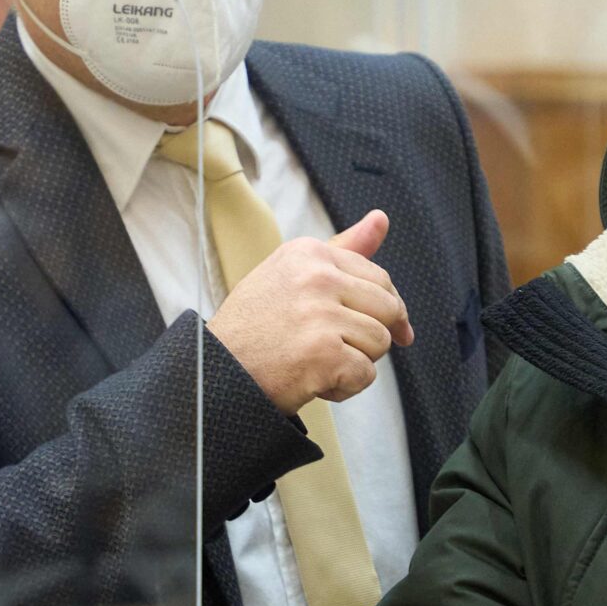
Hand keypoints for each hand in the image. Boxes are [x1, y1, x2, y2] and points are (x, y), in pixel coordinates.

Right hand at [209, 209, 415, 414]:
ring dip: (356, 362)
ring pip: (380, 342)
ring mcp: (320, 315)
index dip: (388, 308)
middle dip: (373, 335)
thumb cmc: (255, 327)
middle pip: (388, 308)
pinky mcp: (325, 354)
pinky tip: (312, 381)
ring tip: (316, 362)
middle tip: (337, 348)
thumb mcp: (292, 274)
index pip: (379, 277)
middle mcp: (316, 277)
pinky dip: (345, 387)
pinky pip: (366, 375)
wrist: (214, 372)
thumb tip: (382, 217)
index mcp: (309, 253)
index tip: (392, 328)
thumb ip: (343, 249)